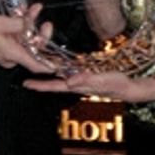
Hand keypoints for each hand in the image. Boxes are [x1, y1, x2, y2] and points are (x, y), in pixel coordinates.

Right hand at [0, 7, 54, 73]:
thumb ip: (18, 23)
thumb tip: (29, 23)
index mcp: (12, 53)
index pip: (36, 64)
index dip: (50, 65)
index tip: (61, 64)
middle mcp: (11, 57)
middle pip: (33, 49)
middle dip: (40, 33)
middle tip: (44, 21)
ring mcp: (8, 54)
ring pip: (25, 42)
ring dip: (29, 27)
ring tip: (31, 10)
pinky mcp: (4, 49)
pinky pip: (17, 41)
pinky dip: (20, 29)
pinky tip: (20, 15)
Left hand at [25, 70, 154, 102]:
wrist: (128, 87)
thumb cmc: (117, 84)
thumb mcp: (102, 80)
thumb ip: (86, 80)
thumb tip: (69, 81)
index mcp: (77, 86)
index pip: (55, 86)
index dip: (41, 85)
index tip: (26, 84)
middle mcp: (77, 84)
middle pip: (55, 83)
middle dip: (41, 81)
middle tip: (26, 79)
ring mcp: (82, 81)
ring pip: (61, 78)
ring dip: (49, 76)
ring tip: (38, 70)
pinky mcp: (88, 77)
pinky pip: (70, 74)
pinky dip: (62, 71)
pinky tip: (59, 67)